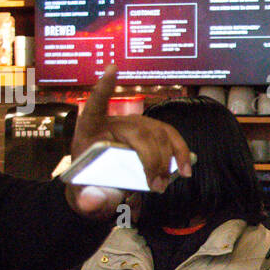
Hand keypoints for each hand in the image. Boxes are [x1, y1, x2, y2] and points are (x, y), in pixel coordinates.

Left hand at [65, 65, 194, 218]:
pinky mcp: (153, 133)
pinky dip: (181, 153)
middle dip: (151, 159)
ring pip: (159, 134)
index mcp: (91, 130)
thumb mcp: (83, 198)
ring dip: (166, 160)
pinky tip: (186, 169)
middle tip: (155, 187)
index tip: (112, 69)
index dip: (104, 88)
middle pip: (139, 132)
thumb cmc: (91, 186)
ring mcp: (137, 125)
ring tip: (163, 184)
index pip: (96, 104)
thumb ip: (88, 200)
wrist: (101, 187)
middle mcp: (115, 121)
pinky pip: (171, 137)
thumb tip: (93, 200)